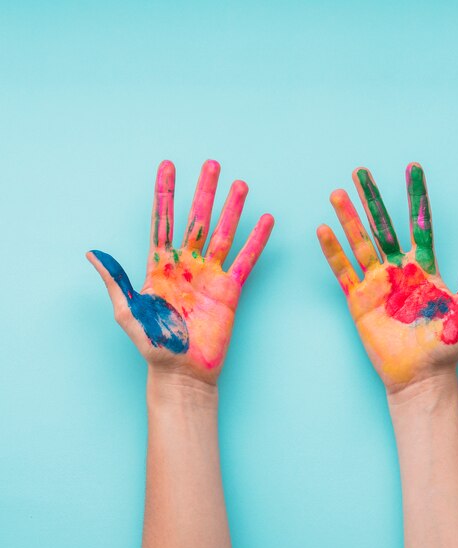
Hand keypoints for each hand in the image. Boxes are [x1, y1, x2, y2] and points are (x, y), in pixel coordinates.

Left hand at [87, 160, 273, 384]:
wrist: (182, 372)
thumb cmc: (153, 345)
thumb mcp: (128, 312)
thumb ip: (116, 281)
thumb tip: (93, 253)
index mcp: (159, 266)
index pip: (163, 221)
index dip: (165, 194)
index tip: (168, 167)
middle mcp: (186, 265)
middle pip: (196, 219)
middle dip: (204, 191)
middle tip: (212, 164)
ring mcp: (210, 275)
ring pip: (223, 234)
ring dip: (232, 209)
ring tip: (241, 184)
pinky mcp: (230, 290)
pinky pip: (246, 260)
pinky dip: (256, 241)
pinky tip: (265, 221)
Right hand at [317, 163, 457, 391]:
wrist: (420, 375)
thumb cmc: (446, 346)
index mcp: (424, 268)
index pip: (419, 224)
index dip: (415, 196)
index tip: (412, 169)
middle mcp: (398, 270)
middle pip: (382, 226)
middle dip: (372, 199)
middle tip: (361, 172)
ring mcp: (377, 283)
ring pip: (360, 242)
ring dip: (349, 218)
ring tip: (337, 193)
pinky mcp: (359, 300)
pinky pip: (343, 270)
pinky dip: (333, 251)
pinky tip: (323, 231)